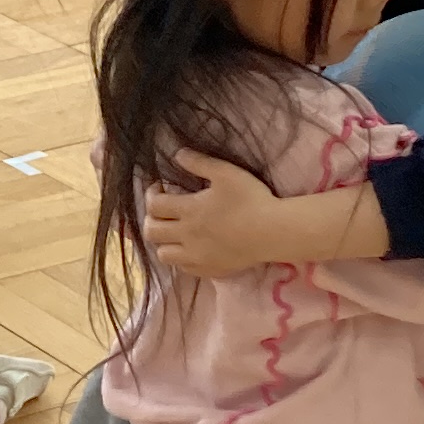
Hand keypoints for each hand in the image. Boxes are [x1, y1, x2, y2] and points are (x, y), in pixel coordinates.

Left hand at [139, 147, 284, 278]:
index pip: (154, 205)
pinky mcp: (209, 270)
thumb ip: (199, 163)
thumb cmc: (251, 199)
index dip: (151, 194)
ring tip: (174, 231)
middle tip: (163, 210)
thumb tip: (177, 154)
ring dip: (163, 241)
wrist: (273, 232)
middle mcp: (187, 236)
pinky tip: (190, 247)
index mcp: (189, 210)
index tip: (160, 188)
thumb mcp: (226, 173)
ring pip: (163, 254)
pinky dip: (180, 258)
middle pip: (151, 232)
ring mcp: (196, 256)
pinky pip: (183, 268)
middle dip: (151, 218)